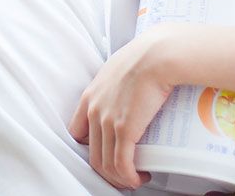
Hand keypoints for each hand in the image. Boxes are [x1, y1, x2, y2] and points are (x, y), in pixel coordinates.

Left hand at [68, 25, 185, 189]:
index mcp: (91, 95)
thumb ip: (117, 84)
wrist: (157, 55)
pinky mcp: (124, 130)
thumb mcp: (120, 68)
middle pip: (92, 154)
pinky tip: (138, 178)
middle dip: (108, 172)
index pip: (77, 131)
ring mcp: (107, 121)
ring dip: (120, 179)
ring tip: (135, 179)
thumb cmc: (146, 57)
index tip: (108, 151)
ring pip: (105, 164)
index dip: (90, 147)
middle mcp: (94, 110)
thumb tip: (131, 92)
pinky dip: (129, 178)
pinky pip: (121, 164)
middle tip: (124, 174)